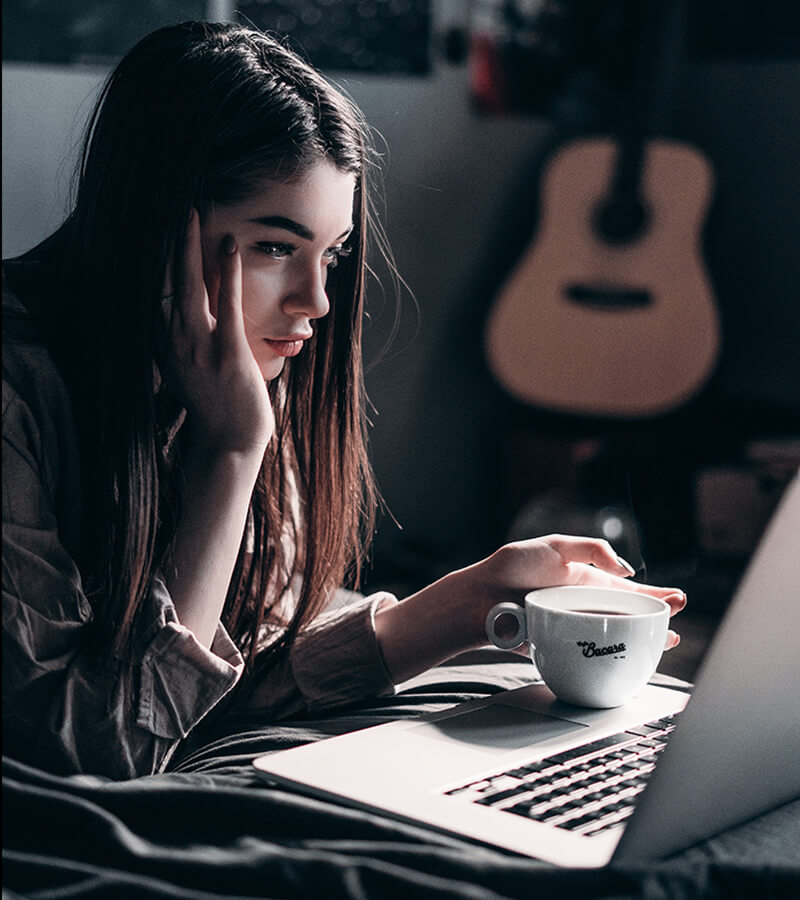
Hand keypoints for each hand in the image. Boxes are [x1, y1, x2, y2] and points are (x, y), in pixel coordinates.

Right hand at [164, 210, 273, 458]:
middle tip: (169, 207)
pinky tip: (229, 244)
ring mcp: (199, 347)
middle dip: (165, 242)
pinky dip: (227, 271)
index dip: (150, 261)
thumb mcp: (189, 375)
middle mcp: (174, 343)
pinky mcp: (226, 352)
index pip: (151, 294)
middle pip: (163, 281)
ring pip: (189, 285)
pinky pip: (225, 303)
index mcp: (164, 347)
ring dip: (189, 245)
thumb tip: (181, 327)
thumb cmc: (215, 411)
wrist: (229, 445)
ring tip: (191, 211)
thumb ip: (182, 348)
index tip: (150, 231)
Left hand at [474, 534, 685, 649]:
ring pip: (614, 637)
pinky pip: (590, 654)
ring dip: (641, 640)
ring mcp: (573, 627)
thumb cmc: (512, 567)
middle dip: (655, 618)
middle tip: (678, 619)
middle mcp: (582, 605)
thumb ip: (592, 550)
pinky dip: (611, 658)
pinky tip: (628, 660)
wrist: (479, 596)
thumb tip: (626, 570)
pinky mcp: (560, 646)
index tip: (677, 599)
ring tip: (666, 641)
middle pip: (627, 615)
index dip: (652, 594)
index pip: (625, 589)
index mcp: (584, 581)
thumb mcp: (556, 545)